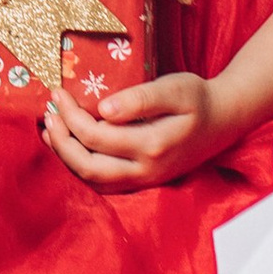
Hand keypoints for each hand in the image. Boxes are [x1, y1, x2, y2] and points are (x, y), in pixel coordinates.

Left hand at [43, 70, 235, 187]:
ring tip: (50, 131)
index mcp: (152, 145)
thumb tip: (103, 109)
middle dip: (61, 142)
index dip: (70, 116)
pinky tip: (70, 147)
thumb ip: (140, 99)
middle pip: (89, 168)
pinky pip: (105, 184)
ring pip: (94, 181)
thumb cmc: (198, 100)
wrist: (223, 121)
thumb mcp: (174, 88)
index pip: (96, 136)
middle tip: (49, 114)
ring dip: (67, 158)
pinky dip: (82, 169)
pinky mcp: (144, 181)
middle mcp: (147, 170)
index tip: (58, 94)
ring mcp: (145, 180)